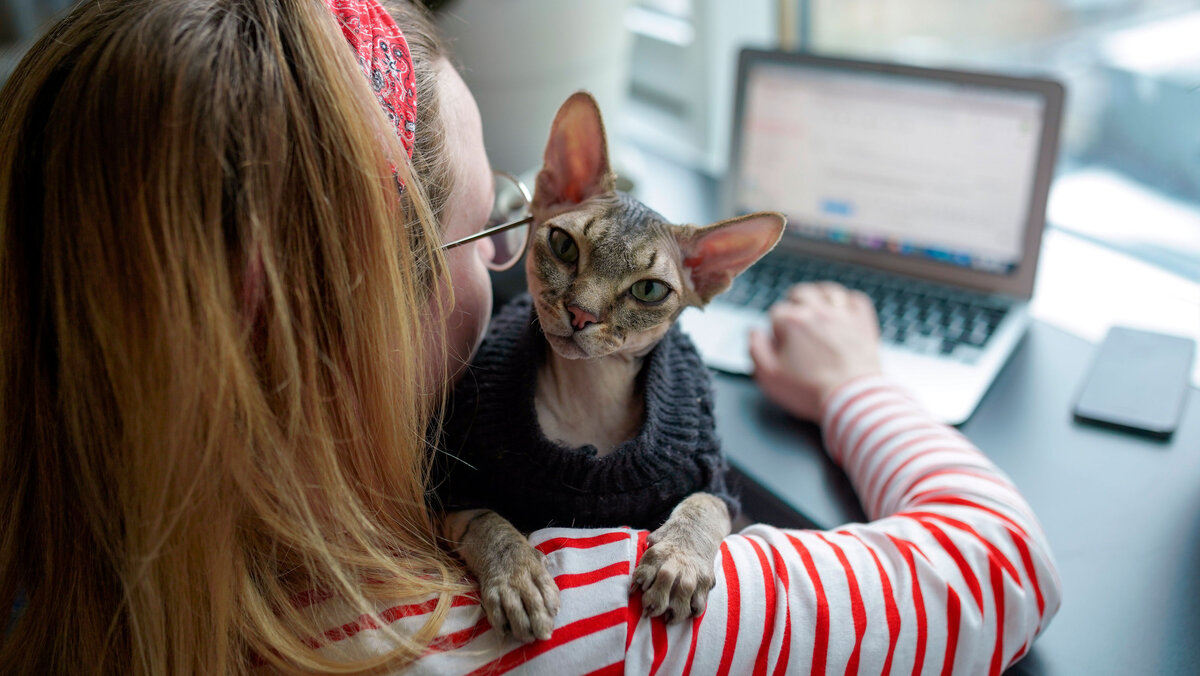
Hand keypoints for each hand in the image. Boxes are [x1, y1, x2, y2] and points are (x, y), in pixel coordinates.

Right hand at [749, 282, 882, 420]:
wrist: (851, 399)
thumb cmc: (809, 391)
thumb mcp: (769, 377)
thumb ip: (756, 350)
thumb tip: (754, 332)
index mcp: (792, 321)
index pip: (776, 312)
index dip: (776, 327)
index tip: (781, 342)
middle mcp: (817, 311)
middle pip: (801, 293)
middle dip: (794, 303)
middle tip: (795, 317)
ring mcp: (842, 314)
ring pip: (827, 290)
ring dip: (819, 296)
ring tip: (817, 307)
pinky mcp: (863, 322)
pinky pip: (855, 298)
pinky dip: (848, 301)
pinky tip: (843, 309)